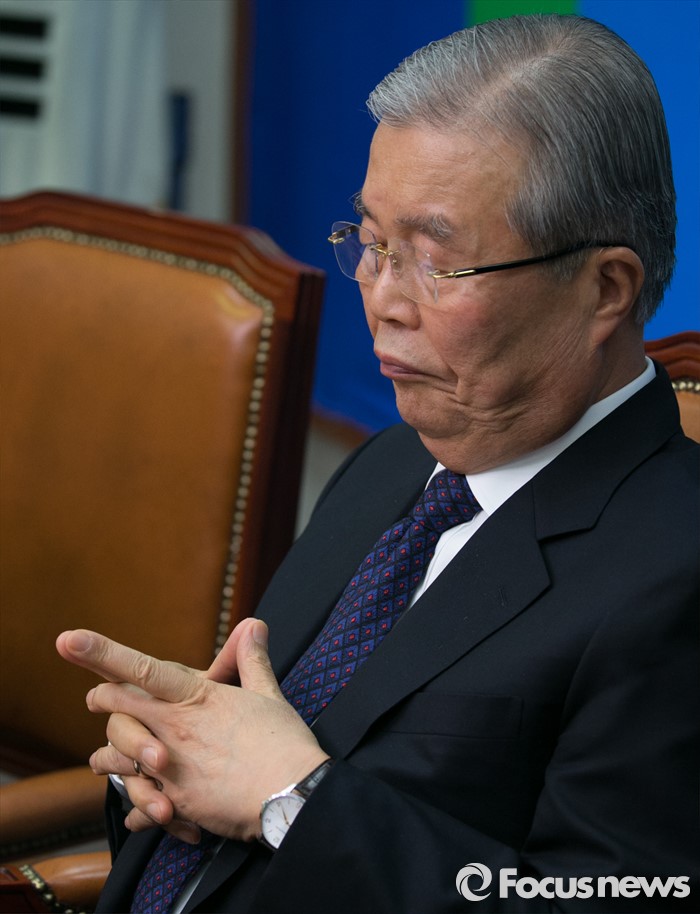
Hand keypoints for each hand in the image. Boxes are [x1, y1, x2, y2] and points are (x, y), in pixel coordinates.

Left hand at [56, 620, 328, 841]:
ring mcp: (170, 768)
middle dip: (102, 698)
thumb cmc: (283, 743)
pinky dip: (138, 805)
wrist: (291, 797)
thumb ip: (251, 659)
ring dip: (110, 755)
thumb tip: (253, 624)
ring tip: (107, 758)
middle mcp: (174, 730)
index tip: (68, 640)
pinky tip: (143, 809)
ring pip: (115, 757)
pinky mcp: (175, 803)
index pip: (141, 669)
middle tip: (96, 698)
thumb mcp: (268, 694)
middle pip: (117, 707)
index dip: (101, 652)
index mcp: (196, 698)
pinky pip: (138, 802)